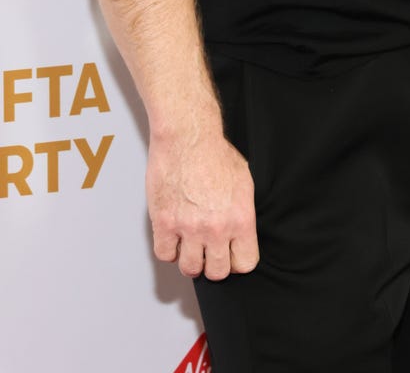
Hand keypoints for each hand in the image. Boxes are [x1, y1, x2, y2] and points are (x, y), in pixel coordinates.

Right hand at [146, 127, 258, 279]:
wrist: (188, 137)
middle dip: (214, 263)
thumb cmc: (215, 153)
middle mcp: (216, 228)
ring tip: (191, 244)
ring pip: (190, 269)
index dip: (238, 261)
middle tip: (209, 251)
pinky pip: (165, 255)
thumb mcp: (243, 183)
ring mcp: (189, 228)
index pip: (245, 263)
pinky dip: (169, 249)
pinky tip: (173, 236)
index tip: (231, 255)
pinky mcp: (164, 223)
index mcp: (241, 218)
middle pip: (218, 272)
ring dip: (191, 259)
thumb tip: (239, 234)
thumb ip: (241, 213)